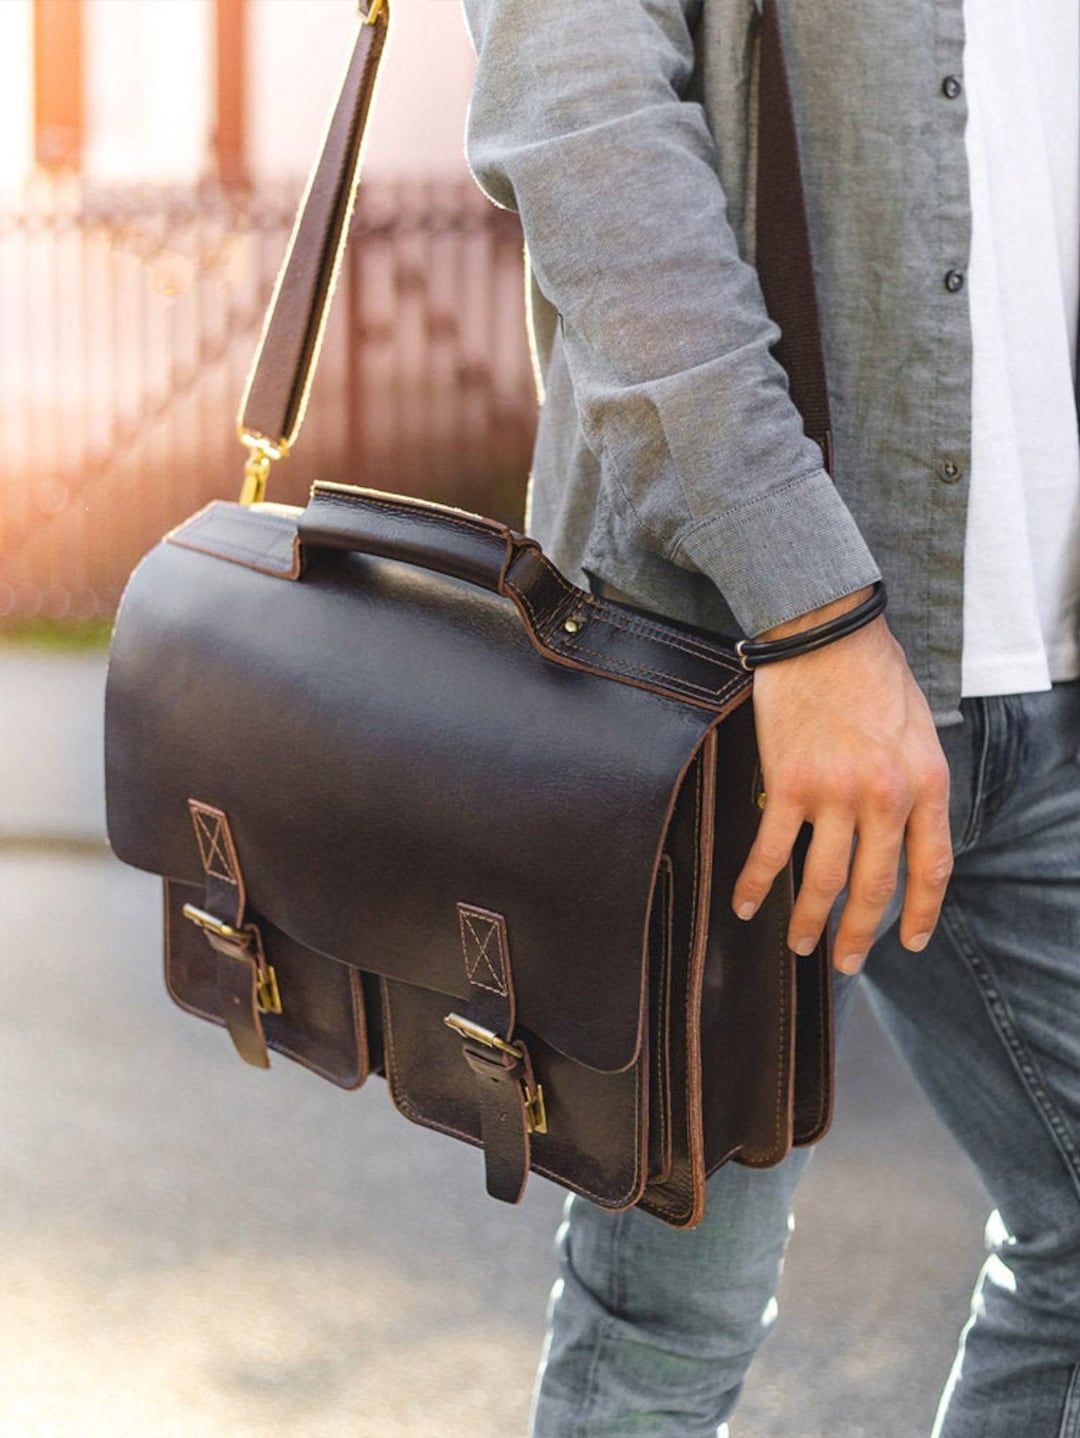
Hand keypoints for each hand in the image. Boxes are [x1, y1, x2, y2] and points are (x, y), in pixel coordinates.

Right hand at [731, 592, 953, 972]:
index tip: (910, 942)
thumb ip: (913, 781)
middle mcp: (885, 796)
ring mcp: (836, 794)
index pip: (931, 866)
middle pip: (874, 886)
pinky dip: (756, 882)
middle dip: (859, 934)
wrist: (825, 631)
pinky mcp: (788, 784)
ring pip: (822, 879)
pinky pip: (771, 849)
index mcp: (926, 783)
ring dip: (809, 920)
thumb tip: (899, 828)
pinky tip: (746, 903)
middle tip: (844, 962)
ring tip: (799, 944)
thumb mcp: (917, 729)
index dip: (922, 913)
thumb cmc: (870, 670)